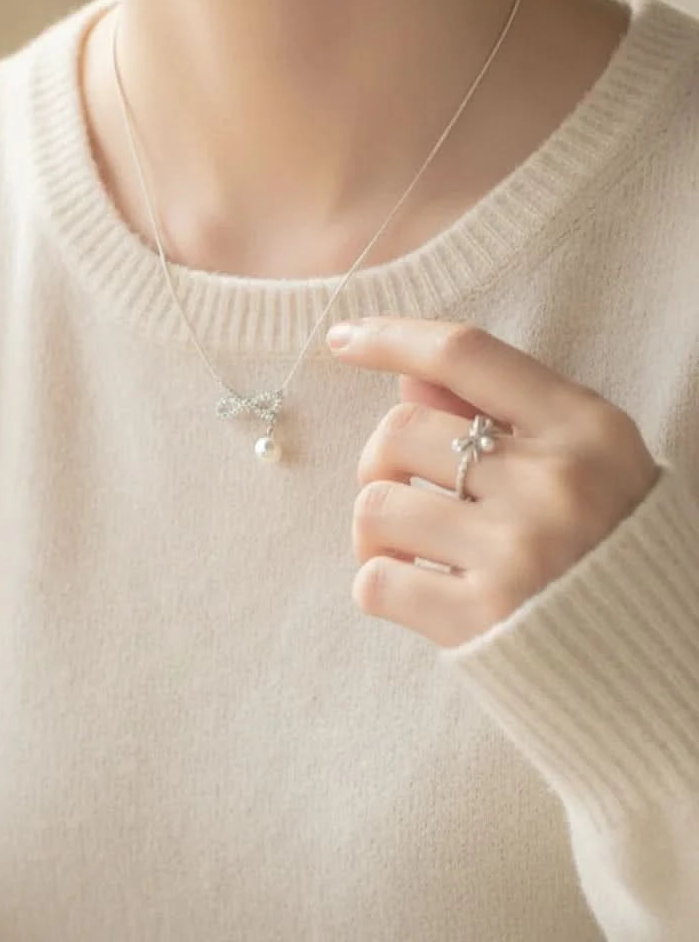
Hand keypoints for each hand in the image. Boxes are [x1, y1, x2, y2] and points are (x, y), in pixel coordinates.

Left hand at [326, 317, 660, 647]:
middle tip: (405, 496)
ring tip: (412, 553)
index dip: (392, 337)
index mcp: (586, 428)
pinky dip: (380, 587)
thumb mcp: (589, 462)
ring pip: (375, 505)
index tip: (343, 338)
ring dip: (374, 532)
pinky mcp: (484, 620)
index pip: (466, 353)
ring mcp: (519, 552)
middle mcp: (555, 482)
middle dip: (380, 463)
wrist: (659, 666)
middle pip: (400, 429)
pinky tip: (418, 594)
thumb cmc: (612, 551)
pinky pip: (375, 580)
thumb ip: (504, 411)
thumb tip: (410, 377)